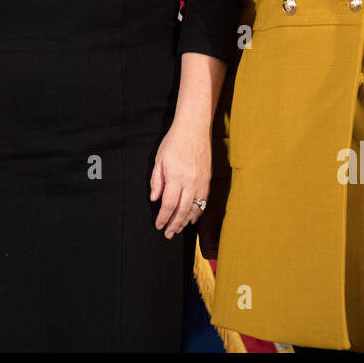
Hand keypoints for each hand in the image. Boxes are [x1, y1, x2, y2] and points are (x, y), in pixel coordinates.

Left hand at [150, 118, 210, 239]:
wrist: (194, 128)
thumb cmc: (174, 141)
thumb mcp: (159, 159)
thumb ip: (156, 181)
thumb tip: (154, 199)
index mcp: (175, 177)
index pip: (168, 204)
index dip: (163, 218)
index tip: (159, 225)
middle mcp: (190, 181)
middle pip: (182, 210)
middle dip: (175, 224)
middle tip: (168, 234)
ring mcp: (201, 181)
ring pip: (195, 208)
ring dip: (186, 221)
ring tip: (179, 228)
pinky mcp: (208, 179)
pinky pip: (203, 201)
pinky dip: (198, 212)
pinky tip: (192, 217)